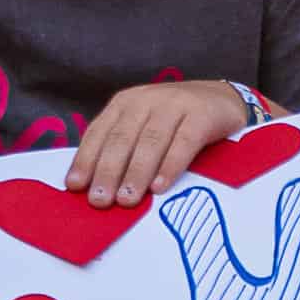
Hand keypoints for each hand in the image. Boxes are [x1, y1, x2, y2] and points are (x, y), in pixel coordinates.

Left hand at [69, 79, 247, 209]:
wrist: (224, 99)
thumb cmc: (177, 121)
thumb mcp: (144, 125)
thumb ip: (123, 147)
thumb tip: (95, 185)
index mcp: (126, 103)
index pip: (100, 132)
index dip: (86, 159)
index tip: (75, 186)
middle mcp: (147, 100)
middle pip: (122, 138)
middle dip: (108, 171)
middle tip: (99, 200)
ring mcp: (175, 105)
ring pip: (150, 142)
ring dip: (136, 173)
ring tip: (127, 200)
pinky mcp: (202, 115)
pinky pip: (183, 143)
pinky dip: (170, 166)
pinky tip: (160, 187)